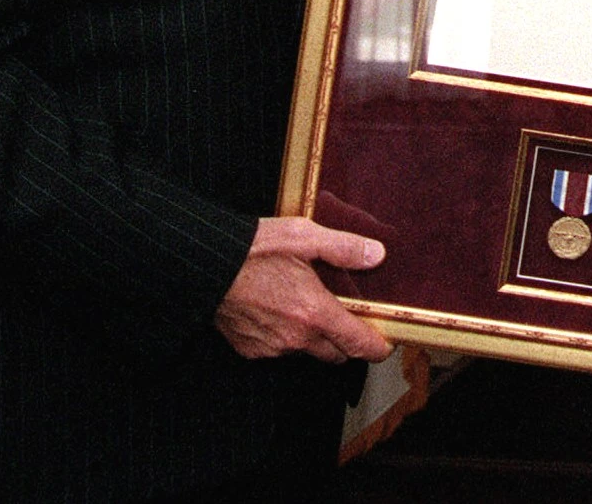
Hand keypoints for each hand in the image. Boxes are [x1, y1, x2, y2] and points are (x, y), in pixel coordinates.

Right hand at [215, 216, 392, 364]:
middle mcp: (296, 339)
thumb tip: (377, 255)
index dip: (377, 347)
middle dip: (346, 340)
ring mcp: (272, 348)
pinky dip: (285, 336)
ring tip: (306, 304)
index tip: (384, 342)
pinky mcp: (251, 350)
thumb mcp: (305, 236)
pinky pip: (279, 350)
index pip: (359, 345)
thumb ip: (344, 248)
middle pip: (336, 354)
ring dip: (314, 337)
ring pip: (307, 352)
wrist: (206, 265)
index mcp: (315, 313)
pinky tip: (278, 309)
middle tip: (345, 315)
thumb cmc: (254, 249)